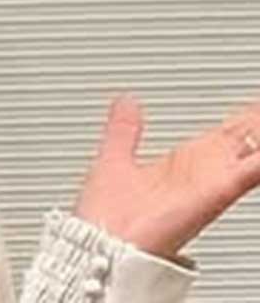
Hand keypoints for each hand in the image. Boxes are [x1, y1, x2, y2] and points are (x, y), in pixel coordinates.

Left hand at [75, 94, 259, 259]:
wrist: (102, 245)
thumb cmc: (107, 215)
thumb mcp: (116, 157)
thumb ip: (124, 129)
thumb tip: (125, 103)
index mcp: (182, 165)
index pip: (223, 136)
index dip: (244, 119)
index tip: (257, 105)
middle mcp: (200, 175)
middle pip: (243, 141)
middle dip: (256, 122)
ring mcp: (209, 186)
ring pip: (251, 155)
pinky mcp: (212, 196)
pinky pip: (246, 175)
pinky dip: (258, 162)